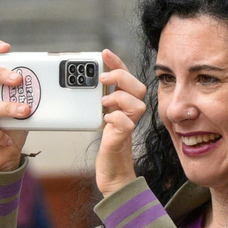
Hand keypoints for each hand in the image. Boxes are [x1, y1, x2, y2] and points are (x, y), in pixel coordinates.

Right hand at [0, 40, 29, 171]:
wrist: (1, 158)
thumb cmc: (10, 130)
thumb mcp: (20, 108)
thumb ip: (22, 97)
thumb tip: (42, 87)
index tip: (7, 48)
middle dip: (0, 74)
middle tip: (18, 80)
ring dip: (7, 108)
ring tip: (24, 112)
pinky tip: (7, 140)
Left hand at [94, 49, 147, 195]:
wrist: (112, 175)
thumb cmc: (108, 146)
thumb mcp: (102, 119)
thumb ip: (102, 103)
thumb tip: (88, 85)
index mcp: (124, 106)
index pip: (126, 78)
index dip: (118, 63)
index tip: (105, 52)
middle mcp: (129, 115)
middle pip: (139, 87)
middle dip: (122, 77)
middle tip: (103, 79)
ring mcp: (127, 127)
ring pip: (138, 104)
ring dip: (119, 98)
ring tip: (104, 103)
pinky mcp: (121, 141)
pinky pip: (126, 124)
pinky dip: (116, 118)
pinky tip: (105, 120)